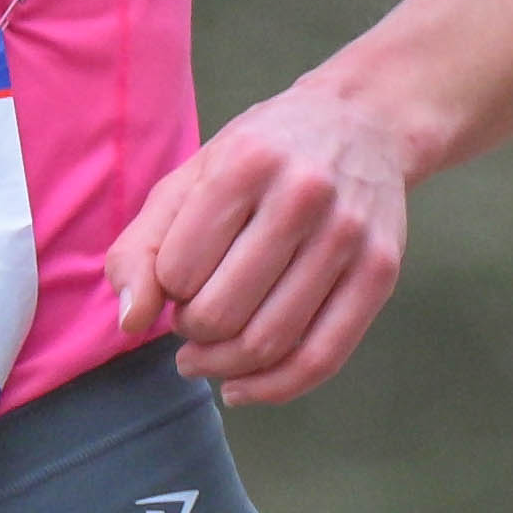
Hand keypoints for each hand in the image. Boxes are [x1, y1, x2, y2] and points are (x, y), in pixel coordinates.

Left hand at [102, 77, 415, 406]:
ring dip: (222, 365)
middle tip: (191, 320)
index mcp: (247, 163)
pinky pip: (321, 358)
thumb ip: (142, 247)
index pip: (178, 272)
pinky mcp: (381, 271)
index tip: (175, 284)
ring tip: (207, 353)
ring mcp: (349, 235)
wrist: (363, 124)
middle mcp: (304, 195)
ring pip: (268, 342)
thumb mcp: (189, 180)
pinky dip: (272, 388)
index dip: (165, 293)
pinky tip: (239, 388)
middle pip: (221, 314)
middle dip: (191, 332)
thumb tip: (131, 322)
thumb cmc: (261, 158)